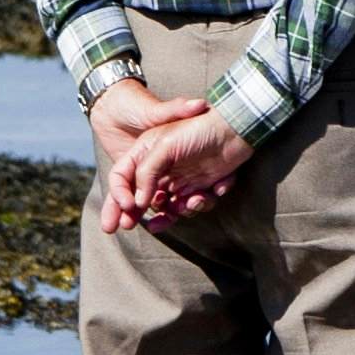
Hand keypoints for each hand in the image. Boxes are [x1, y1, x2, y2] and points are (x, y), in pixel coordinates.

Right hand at [91, 87, 250, 221]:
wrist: (235, 128)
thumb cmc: (198, 130)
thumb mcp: (165, 146)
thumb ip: (147, 173)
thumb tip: (137, 203)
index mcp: (145, 153)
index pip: (121, 177)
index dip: (119, 195)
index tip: (128, 209)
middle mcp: (159, 168)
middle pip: (141, 198)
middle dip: (142, 214)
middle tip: (145, 226)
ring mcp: (179, 178)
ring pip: (169, 207)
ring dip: (180, 210)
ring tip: (194, 200)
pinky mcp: (198, 186)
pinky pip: (193, 204)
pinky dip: (202, 202)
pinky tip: (213, 190)